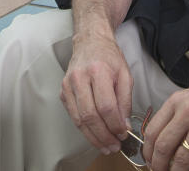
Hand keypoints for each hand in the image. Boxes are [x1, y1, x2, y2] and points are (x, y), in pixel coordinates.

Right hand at [60, 28, 133, 154]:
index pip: (106, 106)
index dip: (115, 124)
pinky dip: (84, 129)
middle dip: (104, 135)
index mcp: (98, 71)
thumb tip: (124, 125)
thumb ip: (125, 100)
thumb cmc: (108, 57)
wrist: (90, 42)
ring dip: (93, 137)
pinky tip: (94, 135)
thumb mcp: (125, 74)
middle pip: (90, 115)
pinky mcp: (63, 92)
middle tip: (114, 145)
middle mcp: (80, 78)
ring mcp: (68, 85)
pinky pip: (73, 116)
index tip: (123, 134)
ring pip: (79, 119)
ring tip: (106, 146)